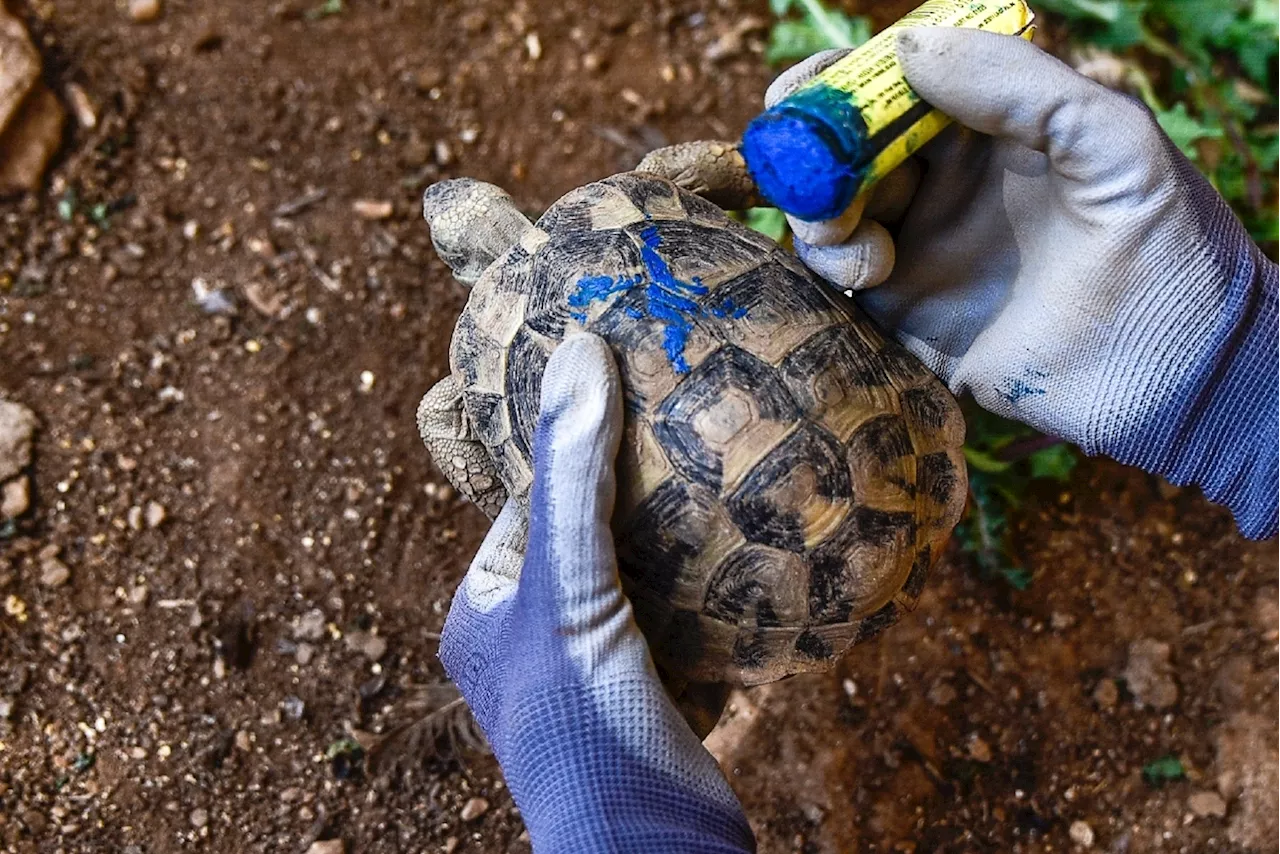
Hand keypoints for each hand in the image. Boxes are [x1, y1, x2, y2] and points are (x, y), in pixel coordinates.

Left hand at [439, 333, 753, 851]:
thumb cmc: (583, 728)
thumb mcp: (566, 591)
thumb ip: (571, 478)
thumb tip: (577, 352)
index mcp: (488, 613)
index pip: (527, 502)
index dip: (570, 446)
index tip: (621, 387)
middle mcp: (538, 641)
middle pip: (593, 537)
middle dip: (639, 488)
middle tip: (689, 416)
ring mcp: (604, 671)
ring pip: (649, 579)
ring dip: (688, 536)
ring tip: (734, 465)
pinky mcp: (665, 697)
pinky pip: (695, 623)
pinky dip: (724, 590)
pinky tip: (762, 545)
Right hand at [776, 28, 1279, 537]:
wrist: (1181, 378)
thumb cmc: (1169, 249)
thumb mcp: (1114, 143)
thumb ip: (1022, 85)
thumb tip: (907, 46)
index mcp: (992, 129)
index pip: (895, 86)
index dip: (840, 82)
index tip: (803, 92)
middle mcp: (946, 184)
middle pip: (844, 148)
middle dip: (810, 150)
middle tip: (803, 167)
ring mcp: (922, 249)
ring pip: (830, 212)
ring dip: (819, 213)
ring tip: (853, 237)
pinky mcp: (907, 318)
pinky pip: (839, 281)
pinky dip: (830, 266)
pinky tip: (870, 273)